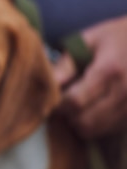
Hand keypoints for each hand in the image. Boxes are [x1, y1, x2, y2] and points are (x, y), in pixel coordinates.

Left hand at [53, 15, 126, 137]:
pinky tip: (94, 110)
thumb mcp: (88, 40)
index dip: (59, 104)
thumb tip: (49, 83)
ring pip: (98, 131)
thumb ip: (67, 62)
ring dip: (81, 124)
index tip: (53, 98)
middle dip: (68, 117)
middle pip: (86, 121)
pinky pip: (112, 131)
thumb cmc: (114, 37)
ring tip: (77, 107)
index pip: (75, 101)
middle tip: (63, 105)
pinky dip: (98, 126)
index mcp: (108, 71)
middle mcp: (125, 92)